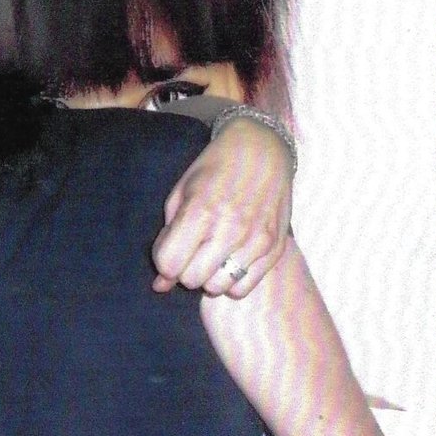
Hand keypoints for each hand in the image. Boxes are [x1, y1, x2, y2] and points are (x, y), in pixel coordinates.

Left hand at [152, 116, 292, 297]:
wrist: (262, 147)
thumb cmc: (214, 169)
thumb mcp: (182, 194)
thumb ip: (167, 239)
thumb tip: (160, 286)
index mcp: (201, 211)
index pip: (169, 265)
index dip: (164, 261)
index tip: (171, 248)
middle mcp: (231, 229)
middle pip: (192, 280)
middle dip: (185, 268)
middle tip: (193, 250)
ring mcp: (256, 240)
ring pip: (217, 288)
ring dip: (209, 277)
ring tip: (213, 254)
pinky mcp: (275, 247)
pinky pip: (243, 287)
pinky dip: (232, 281)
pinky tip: (231, 260)